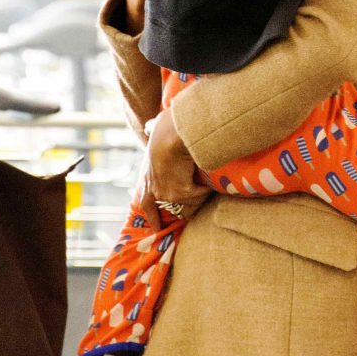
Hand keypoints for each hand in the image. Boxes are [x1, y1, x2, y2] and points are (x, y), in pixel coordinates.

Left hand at [139, 107, 212, 229]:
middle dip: (187, 209)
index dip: (153, 218)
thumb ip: (152, 129)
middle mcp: (154, 191)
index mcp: (146, 179)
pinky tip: (210, 178)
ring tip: (208, 185)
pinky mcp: (180, 195)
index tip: (157, 229)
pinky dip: (208, 189)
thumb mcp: (154, 130)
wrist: (172, 135)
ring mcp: (166, 195)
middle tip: (200, 200)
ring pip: (191, 206)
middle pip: (174, 211)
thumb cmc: (165, 128)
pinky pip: (200, 197)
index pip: (146, 204)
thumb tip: (148, 126)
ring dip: (201, 197)